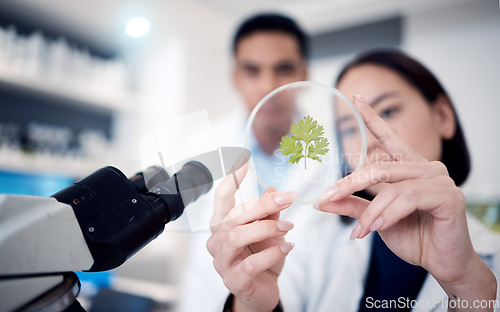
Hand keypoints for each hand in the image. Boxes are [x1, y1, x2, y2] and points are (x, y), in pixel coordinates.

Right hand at [207, 163, 296, 311]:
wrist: (263, 291)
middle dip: (263, 204)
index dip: (231, 178)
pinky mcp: (233, 280)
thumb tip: (274, 189)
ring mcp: (222, 261)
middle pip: (235, 215)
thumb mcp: (269, 231)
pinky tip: (287, 247)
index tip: (244, 160)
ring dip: (267, 229)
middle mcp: (217, 240)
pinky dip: (271, 253)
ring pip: (238, 237)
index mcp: (223, 224)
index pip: (221, 197)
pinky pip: (250, 264)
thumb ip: (269, 212)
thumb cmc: (262, 258)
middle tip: (289, 198)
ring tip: (288, 228)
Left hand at [316, 95, 495, 309]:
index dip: (372, 118)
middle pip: (378, 167)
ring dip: (371, 212)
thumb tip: (321, 201)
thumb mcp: (375, 219)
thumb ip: (352, 206)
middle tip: (326, 197)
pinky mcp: (449, 195)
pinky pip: (407, 199)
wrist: (441, 263)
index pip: (389, 138)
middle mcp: (426, 167)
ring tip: (361, 231)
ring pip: (391, 186)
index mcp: (409, 168)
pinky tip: (379, 228)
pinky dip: (387, 214)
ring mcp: (439, 179)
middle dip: (349, 183)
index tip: (354, 99)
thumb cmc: (413, 237)